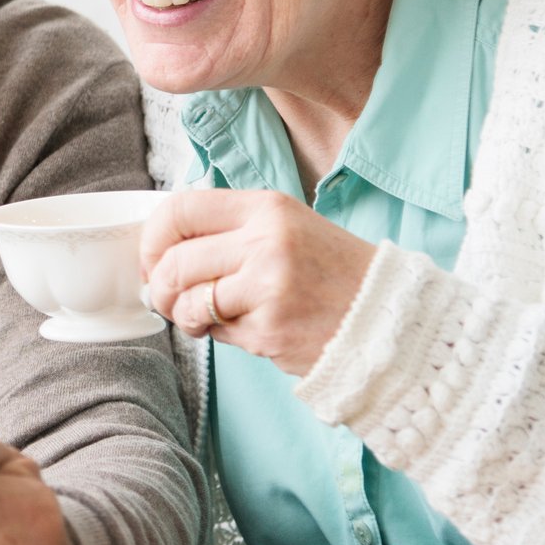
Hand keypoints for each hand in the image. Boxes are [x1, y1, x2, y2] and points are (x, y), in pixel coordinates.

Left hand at [140, 189, 376, 376]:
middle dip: (162, 287)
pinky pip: (218, 332)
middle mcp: (266, 241)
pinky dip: (221, 335)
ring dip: (184, 316)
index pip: (180, 209)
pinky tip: (248, 329)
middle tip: (171, 300)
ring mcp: (268, 286)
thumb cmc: (332, 274)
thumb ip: (229, 232)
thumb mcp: (286, 229)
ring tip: (204, 318)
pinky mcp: (270, 329)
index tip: (154, 259)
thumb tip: (161, 251)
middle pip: (175, 261)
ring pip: (188, 301)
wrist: (392, 320)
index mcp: (267, 208)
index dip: (153, 238)